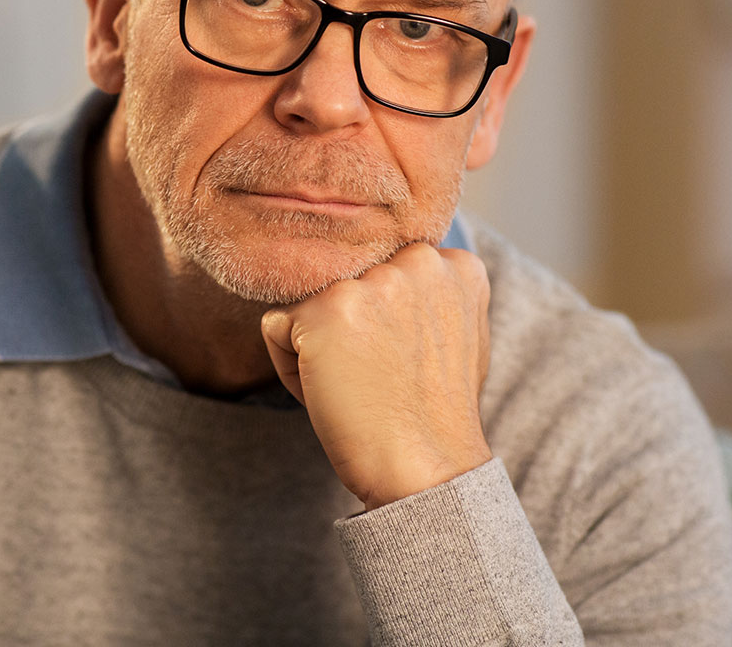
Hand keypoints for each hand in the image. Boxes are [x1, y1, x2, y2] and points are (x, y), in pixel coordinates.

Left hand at [260, 243, 492, 510]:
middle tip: (381, 374)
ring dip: (318, 344)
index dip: (383, 319)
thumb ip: (428, 292)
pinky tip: (333, 391)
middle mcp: (415, 261)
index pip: (382, 267)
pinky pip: (276, 326)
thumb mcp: (456, 334)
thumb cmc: (433, 414)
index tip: (406, 359)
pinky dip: (289, 365)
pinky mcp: (325, 312)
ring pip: (309, 303)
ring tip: (360, 384)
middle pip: (343, 281)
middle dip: (350, 325)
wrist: (425, 470)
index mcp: (453, 264)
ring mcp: (369, 284)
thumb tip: (391, 270)